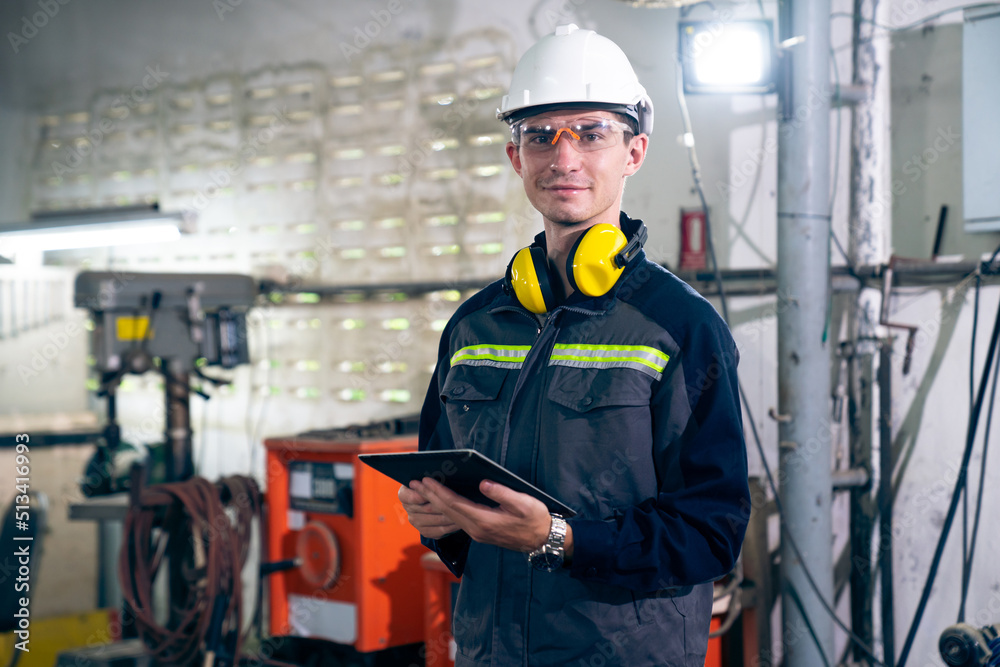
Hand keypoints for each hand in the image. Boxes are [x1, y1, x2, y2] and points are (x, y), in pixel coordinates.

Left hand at [408, 477, 554, 552]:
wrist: (542, 541)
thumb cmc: (535, 519)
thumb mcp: (523, 503)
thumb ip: (502, 493)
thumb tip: (483, 483)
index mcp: (485, 521)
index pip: (455, 504)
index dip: (439, 492)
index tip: (426, 480)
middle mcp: (477, 529)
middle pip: (448, 511)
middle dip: (429, 496)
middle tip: (414, 483)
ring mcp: (477, 532)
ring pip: (450, 516)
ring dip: (434, 502)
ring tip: (421, 490)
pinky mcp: (479, 532)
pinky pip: (457, 520)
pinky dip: (445, 509)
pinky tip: (440, 501)